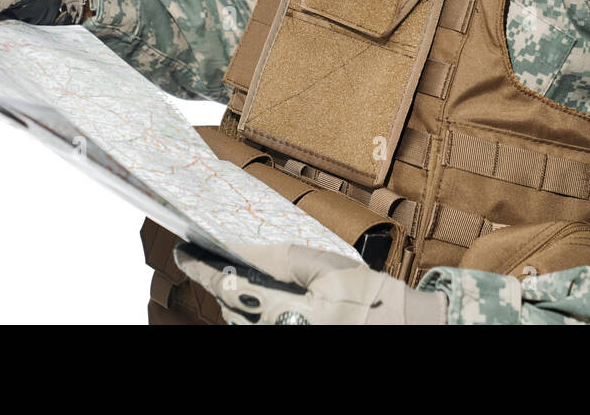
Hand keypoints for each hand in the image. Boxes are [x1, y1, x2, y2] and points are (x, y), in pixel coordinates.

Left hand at [173, 242, 447, 324]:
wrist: (405, 327)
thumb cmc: (373, 295)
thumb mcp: (330, 267)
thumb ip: (284, 261)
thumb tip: (246, 251)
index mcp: (292, 312)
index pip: (232, 287)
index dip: (203, 268)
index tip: (184, 252)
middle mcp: (283, 332)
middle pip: (232, 309)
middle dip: (217, 281)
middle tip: (203, 256)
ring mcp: (287, 337)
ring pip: (243, 323)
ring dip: (233, 298)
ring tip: (230, 273)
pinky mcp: (295, 337)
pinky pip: (262, 330)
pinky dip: (252, 312)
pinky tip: (260, 297)